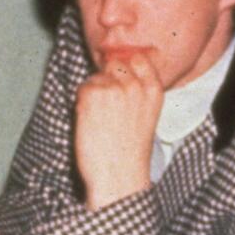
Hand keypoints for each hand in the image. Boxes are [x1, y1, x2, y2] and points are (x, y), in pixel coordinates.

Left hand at [74, 47, 163, 210]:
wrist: (118, 176)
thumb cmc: (129, 151)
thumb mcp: (146, 115)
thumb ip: (138, 90)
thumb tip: (116, 68)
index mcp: (153, 90)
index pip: (137, 59)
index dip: (125, 69)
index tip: (122, 85)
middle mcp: (135, 85)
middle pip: (113, 65)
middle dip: (107, 80)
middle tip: (108, 109)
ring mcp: (114, 88)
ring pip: (96, 77)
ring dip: (93, 94)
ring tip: (101, 120)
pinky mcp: (91, 94)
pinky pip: (82, 88)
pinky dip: (81, 103)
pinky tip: (91, 122)